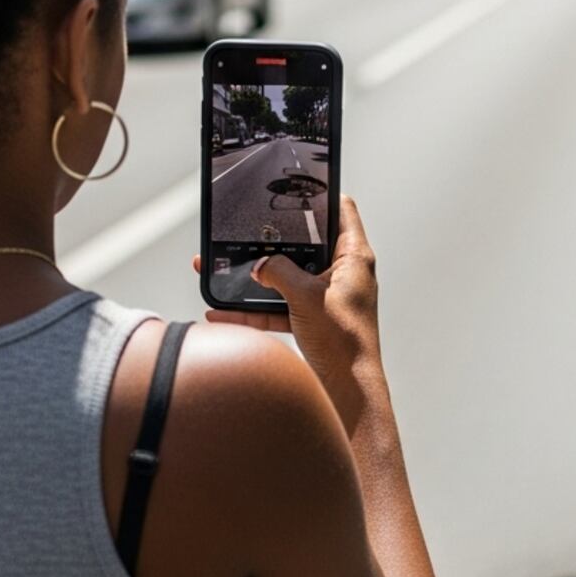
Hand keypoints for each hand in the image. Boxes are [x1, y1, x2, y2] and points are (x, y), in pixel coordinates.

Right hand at [192, 197, 381, 405]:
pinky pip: (280, 308)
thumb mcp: (305, 296)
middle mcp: (344, 273)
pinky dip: (255, 310)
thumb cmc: (343, 340)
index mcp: (354, 257)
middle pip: (306, 244)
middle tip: (247, 229)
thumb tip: (259, 265)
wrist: (349, 390)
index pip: (341, 210)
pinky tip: (222, 313)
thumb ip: (278, 271)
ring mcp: (328, 297)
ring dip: (257, 278)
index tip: (296, 186)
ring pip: (287, 278)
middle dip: (272, 240)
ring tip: (222, 268)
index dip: (321, 194)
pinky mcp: (314, 320)